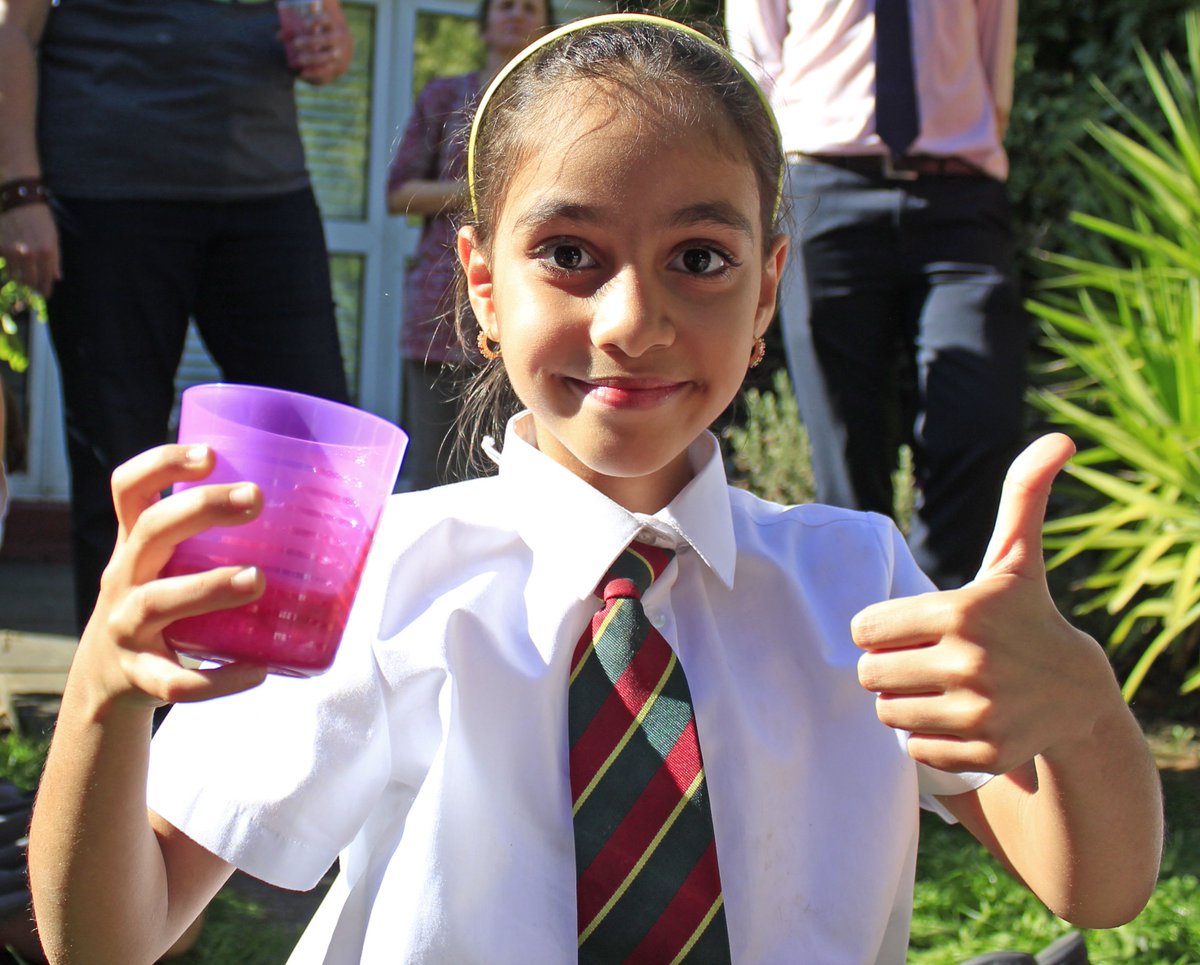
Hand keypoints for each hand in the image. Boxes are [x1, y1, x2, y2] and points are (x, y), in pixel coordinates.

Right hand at [0, 202, 59, 295]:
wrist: (19, 199)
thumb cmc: (39, 217)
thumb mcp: (54, 237)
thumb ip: (55, 259)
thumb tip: (56, 278)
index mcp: (47, 252)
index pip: (46, 279)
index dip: (45, 290)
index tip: (45, 294)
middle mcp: (30, 254)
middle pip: (30, 282)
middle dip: (32, 287)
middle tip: (33, 288)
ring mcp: (13, 252)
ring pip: (16, 276)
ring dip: (20, 278)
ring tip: (23, 276)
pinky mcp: (0, 248)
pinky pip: (5, 266)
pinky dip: (9, 267)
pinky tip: (13, 263)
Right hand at [78, 445, 268, 712]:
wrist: (105, 685)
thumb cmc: (159, 608)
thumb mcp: (166, 567)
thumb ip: (211, 542)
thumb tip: (313, 514)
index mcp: (134, 546)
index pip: (129, 490)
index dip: (161, 465)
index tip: (210, 454)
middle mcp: (124, 580)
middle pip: (150, 532)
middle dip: (199, 508)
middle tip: (256, 497)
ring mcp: (126, 630)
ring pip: (157, 602)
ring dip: (208, 588)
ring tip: (257, 579)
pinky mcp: (140, 678)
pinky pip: (178, 682)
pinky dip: (219, 679)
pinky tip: (258, 670)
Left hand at [283, 5, 352, 85]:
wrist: (341, 50)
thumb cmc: (320, 36)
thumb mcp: (312, 30)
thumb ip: (295, 31)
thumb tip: (279, 36)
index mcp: (332, 24)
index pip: (327, 19)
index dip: (317, 21)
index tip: (304, 24)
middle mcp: (338, 38)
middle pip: (327, 39)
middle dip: (311, 41)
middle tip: (295, 43)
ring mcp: (339, 54)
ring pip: (327, 57)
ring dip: (312, 58)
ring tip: (299, 60)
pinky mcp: (336, 68)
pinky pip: (326, 71)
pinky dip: (314, 73)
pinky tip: (302, 73)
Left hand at [854, 434, 1121, 774]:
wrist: (1078, 694)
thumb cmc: (1026, 615)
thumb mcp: (1016, 557)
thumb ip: (1022, 494)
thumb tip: (1060, 438)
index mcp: (961, 611)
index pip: (864, 629)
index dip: (879, 629)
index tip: (909, 628)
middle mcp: (970, 663)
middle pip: (868, 673)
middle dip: (886, 667)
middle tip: (921, 660)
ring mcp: (979, 713)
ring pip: (886, 713)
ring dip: (901, 702)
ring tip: (937, 688)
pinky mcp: (985, 753)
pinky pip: (913, 750)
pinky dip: (925, 738)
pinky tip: (957, 718)